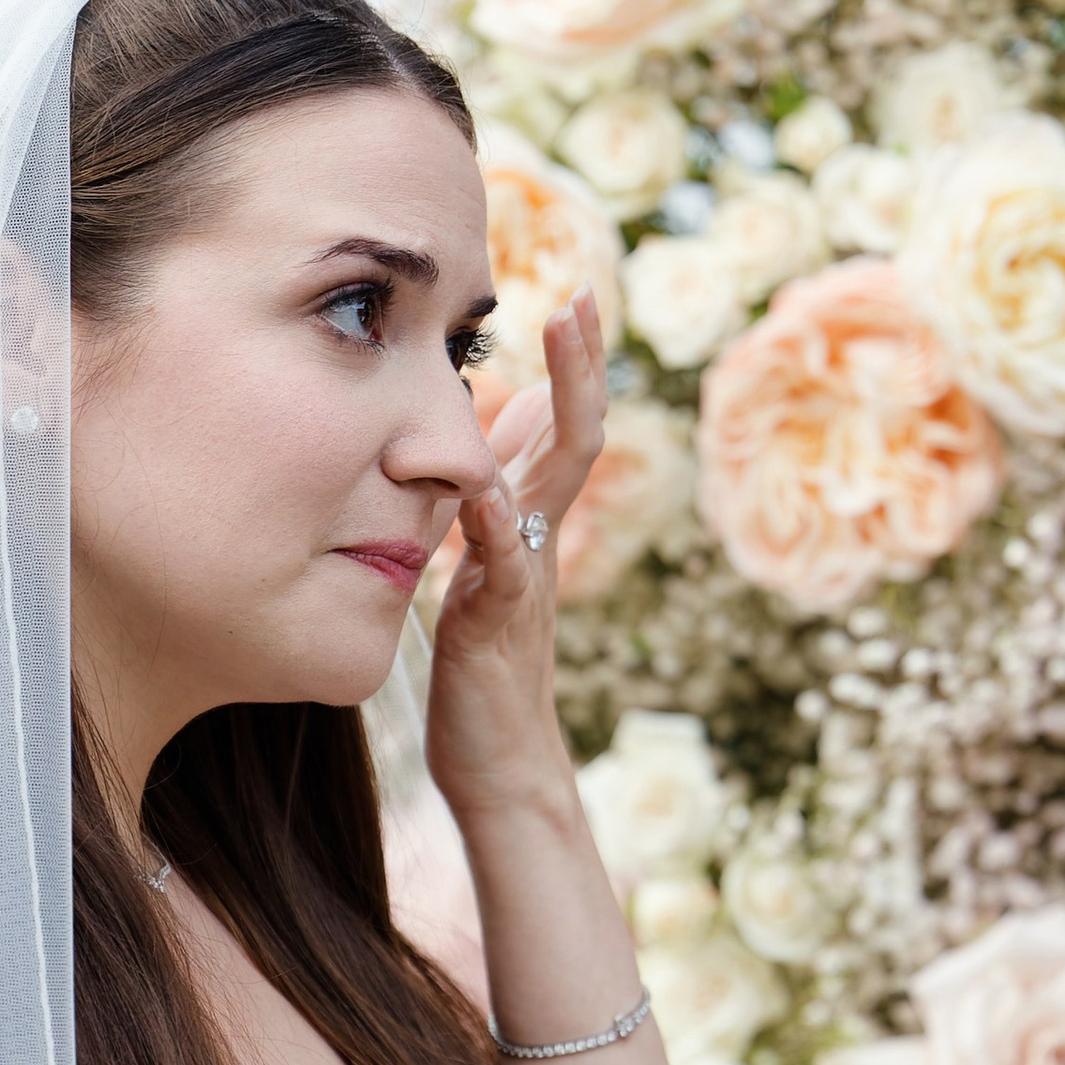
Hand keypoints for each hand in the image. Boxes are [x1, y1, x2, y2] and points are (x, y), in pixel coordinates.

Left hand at [425, 291, 606, 829]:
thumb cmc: (483, 673)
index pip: (559, 430)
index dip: (570, 366)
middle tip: (582, 297)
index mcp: (530, 526)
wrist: (498, 767)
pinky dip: (498, 523)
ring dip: (560, 409)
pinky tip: (488, 484)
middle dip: (580, 365)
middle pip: (574, 437)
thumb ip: (492, 510)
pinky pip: (507, 564)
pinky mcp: (495, 622)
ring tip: (557, 347)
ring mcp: (523, 577)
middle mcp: (537, 542)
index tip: (573, 297)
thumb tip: (496, 438)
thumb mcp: (482, 573)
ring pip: (554, 481)